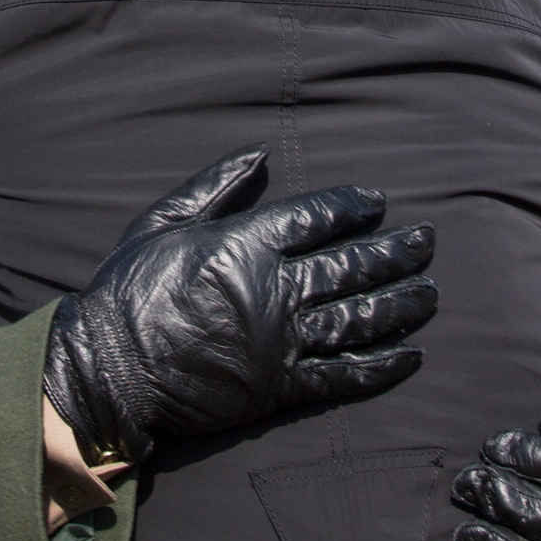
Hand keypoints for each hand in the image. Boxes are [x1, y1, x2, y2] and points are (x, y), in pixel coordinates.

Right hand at [44, 144, 436, 463]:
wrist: (109, 370)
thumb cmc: (128, 292)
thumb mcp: (162, 223)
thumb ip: (214, 186)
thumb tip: (259, 153)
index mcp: (246, 243)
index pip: (318, 216)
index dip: (355, 207)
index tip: (379, 203)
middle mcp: (274, 289)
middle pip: (353, 265)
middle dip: (396, 252)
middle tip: (426, 243)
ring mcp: (281, 340)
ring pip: (359, 318)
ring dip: (402, 304)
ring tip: (431, 293)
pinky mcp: (279, 387)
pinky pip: (343, 375)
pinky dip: (382, 367)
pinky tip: (413, 355)